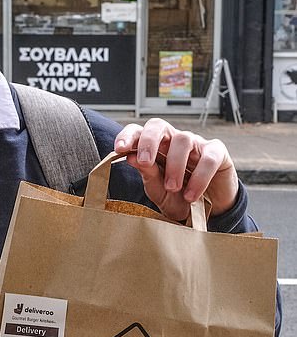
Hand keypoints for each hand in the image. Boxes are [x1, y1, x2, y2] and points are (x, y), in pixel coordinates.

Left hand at [114, 118, 238, 220]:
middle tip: (145, 162)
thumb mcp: (158, 189)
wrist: (208, 210)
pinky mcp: (217, 153)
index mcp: (154, 147)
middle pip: (159, 125)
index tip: (119, 148)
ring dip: (175, 165)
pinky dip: (199, 177)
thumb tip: (130, 157)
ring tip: (172, 188)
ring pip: (183, 139)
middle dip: (148, 141)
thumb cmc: (178, 197)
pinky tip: (192, 195)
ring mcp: (196, 144)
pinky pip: (208, 157)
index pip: (138, 131)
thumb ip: (147, 173)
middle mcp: (173, 141)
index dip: (128, 135)